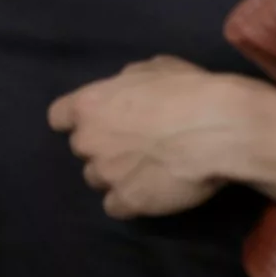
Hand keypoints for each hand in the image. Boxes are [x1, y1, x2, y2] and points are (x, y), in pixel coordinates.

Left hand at [46, 56, 267, 218]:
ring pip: (97, 179)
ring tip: (146, 172)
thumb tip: (127, 91)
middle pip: (83, 149)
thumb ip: (128, 83)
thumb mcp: (153, 69)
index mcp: (88, 104)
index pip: (58, 116)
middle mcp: (88, 140)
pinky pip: (116, 207)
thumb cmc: (187, 90)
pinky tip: (151, 193)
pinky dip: (130, 202)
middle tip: (134, 146)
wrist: (217, 128)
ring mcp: (105, 174)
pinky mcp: (127, 202)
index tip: (97, 122)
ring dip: (115, 176)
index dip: (77, 120)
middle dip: (102, 148)